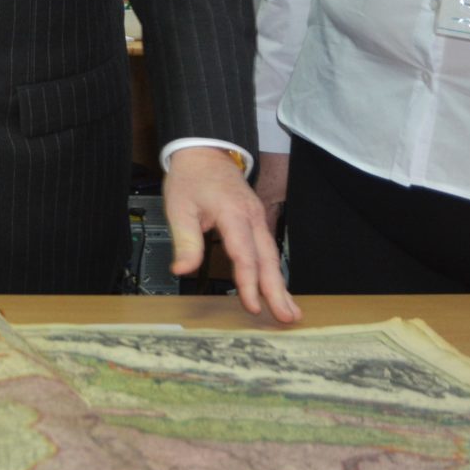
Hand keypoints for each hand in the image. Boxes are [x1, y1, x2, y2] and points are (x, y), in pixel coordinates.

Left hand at [163, 147, 299, 323]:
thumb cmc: (191, 178)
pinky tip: (277, 289)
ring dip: (280, 285)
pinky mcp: (257, 221)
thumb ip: (185, 241)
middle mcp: (252, 217)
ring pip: (272, 256)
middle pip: (268, 259)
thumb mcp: (179, 208)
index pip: (245, 255)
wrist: (204, 152)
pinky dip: (274, 272)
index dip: (249, 283)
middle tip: (287, 317)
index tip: (253, 306)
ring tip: (290, 312)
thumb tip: (182, 270)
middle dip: (278, 291)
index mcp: (234, 213)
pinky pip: (268, 250)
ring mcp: (258, 218)